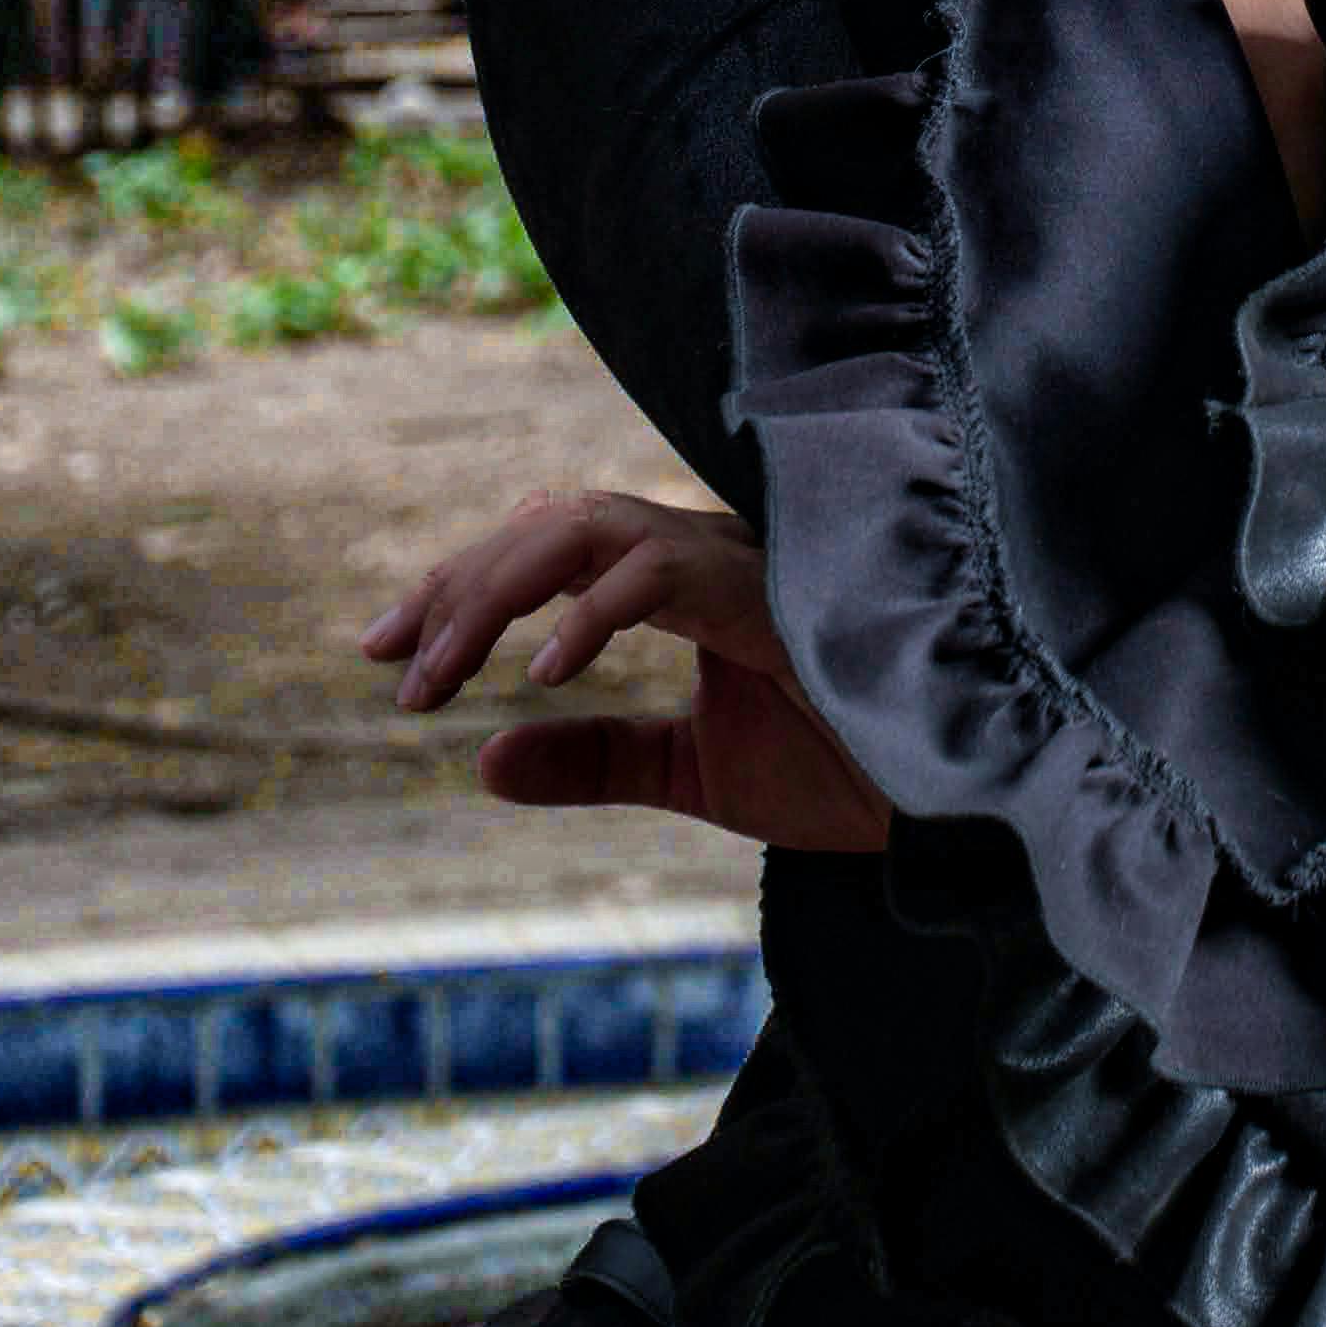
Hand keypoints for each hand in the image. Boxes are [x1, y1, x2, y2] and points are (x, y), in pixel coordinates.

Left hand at [360, 488, 890, 849]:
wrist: (944, 802)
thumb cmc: (846, 768)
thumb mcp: (692, 776)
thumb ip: (596, 760)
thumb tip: (483, 759)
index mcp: (682, 581)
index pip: (549, 551)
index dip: (460, 591)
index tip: (382, 654)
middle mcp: (702, 552)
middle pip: (549, 524)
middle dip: (454, 584)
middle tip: (382, 660)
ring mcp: (735, 562)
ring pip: (584, 528)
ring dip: (494, 593)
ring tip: (436, 673)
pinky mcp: (767, 591)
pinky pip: (656, 573)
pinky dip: (588, 614)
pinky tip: (542, 677)